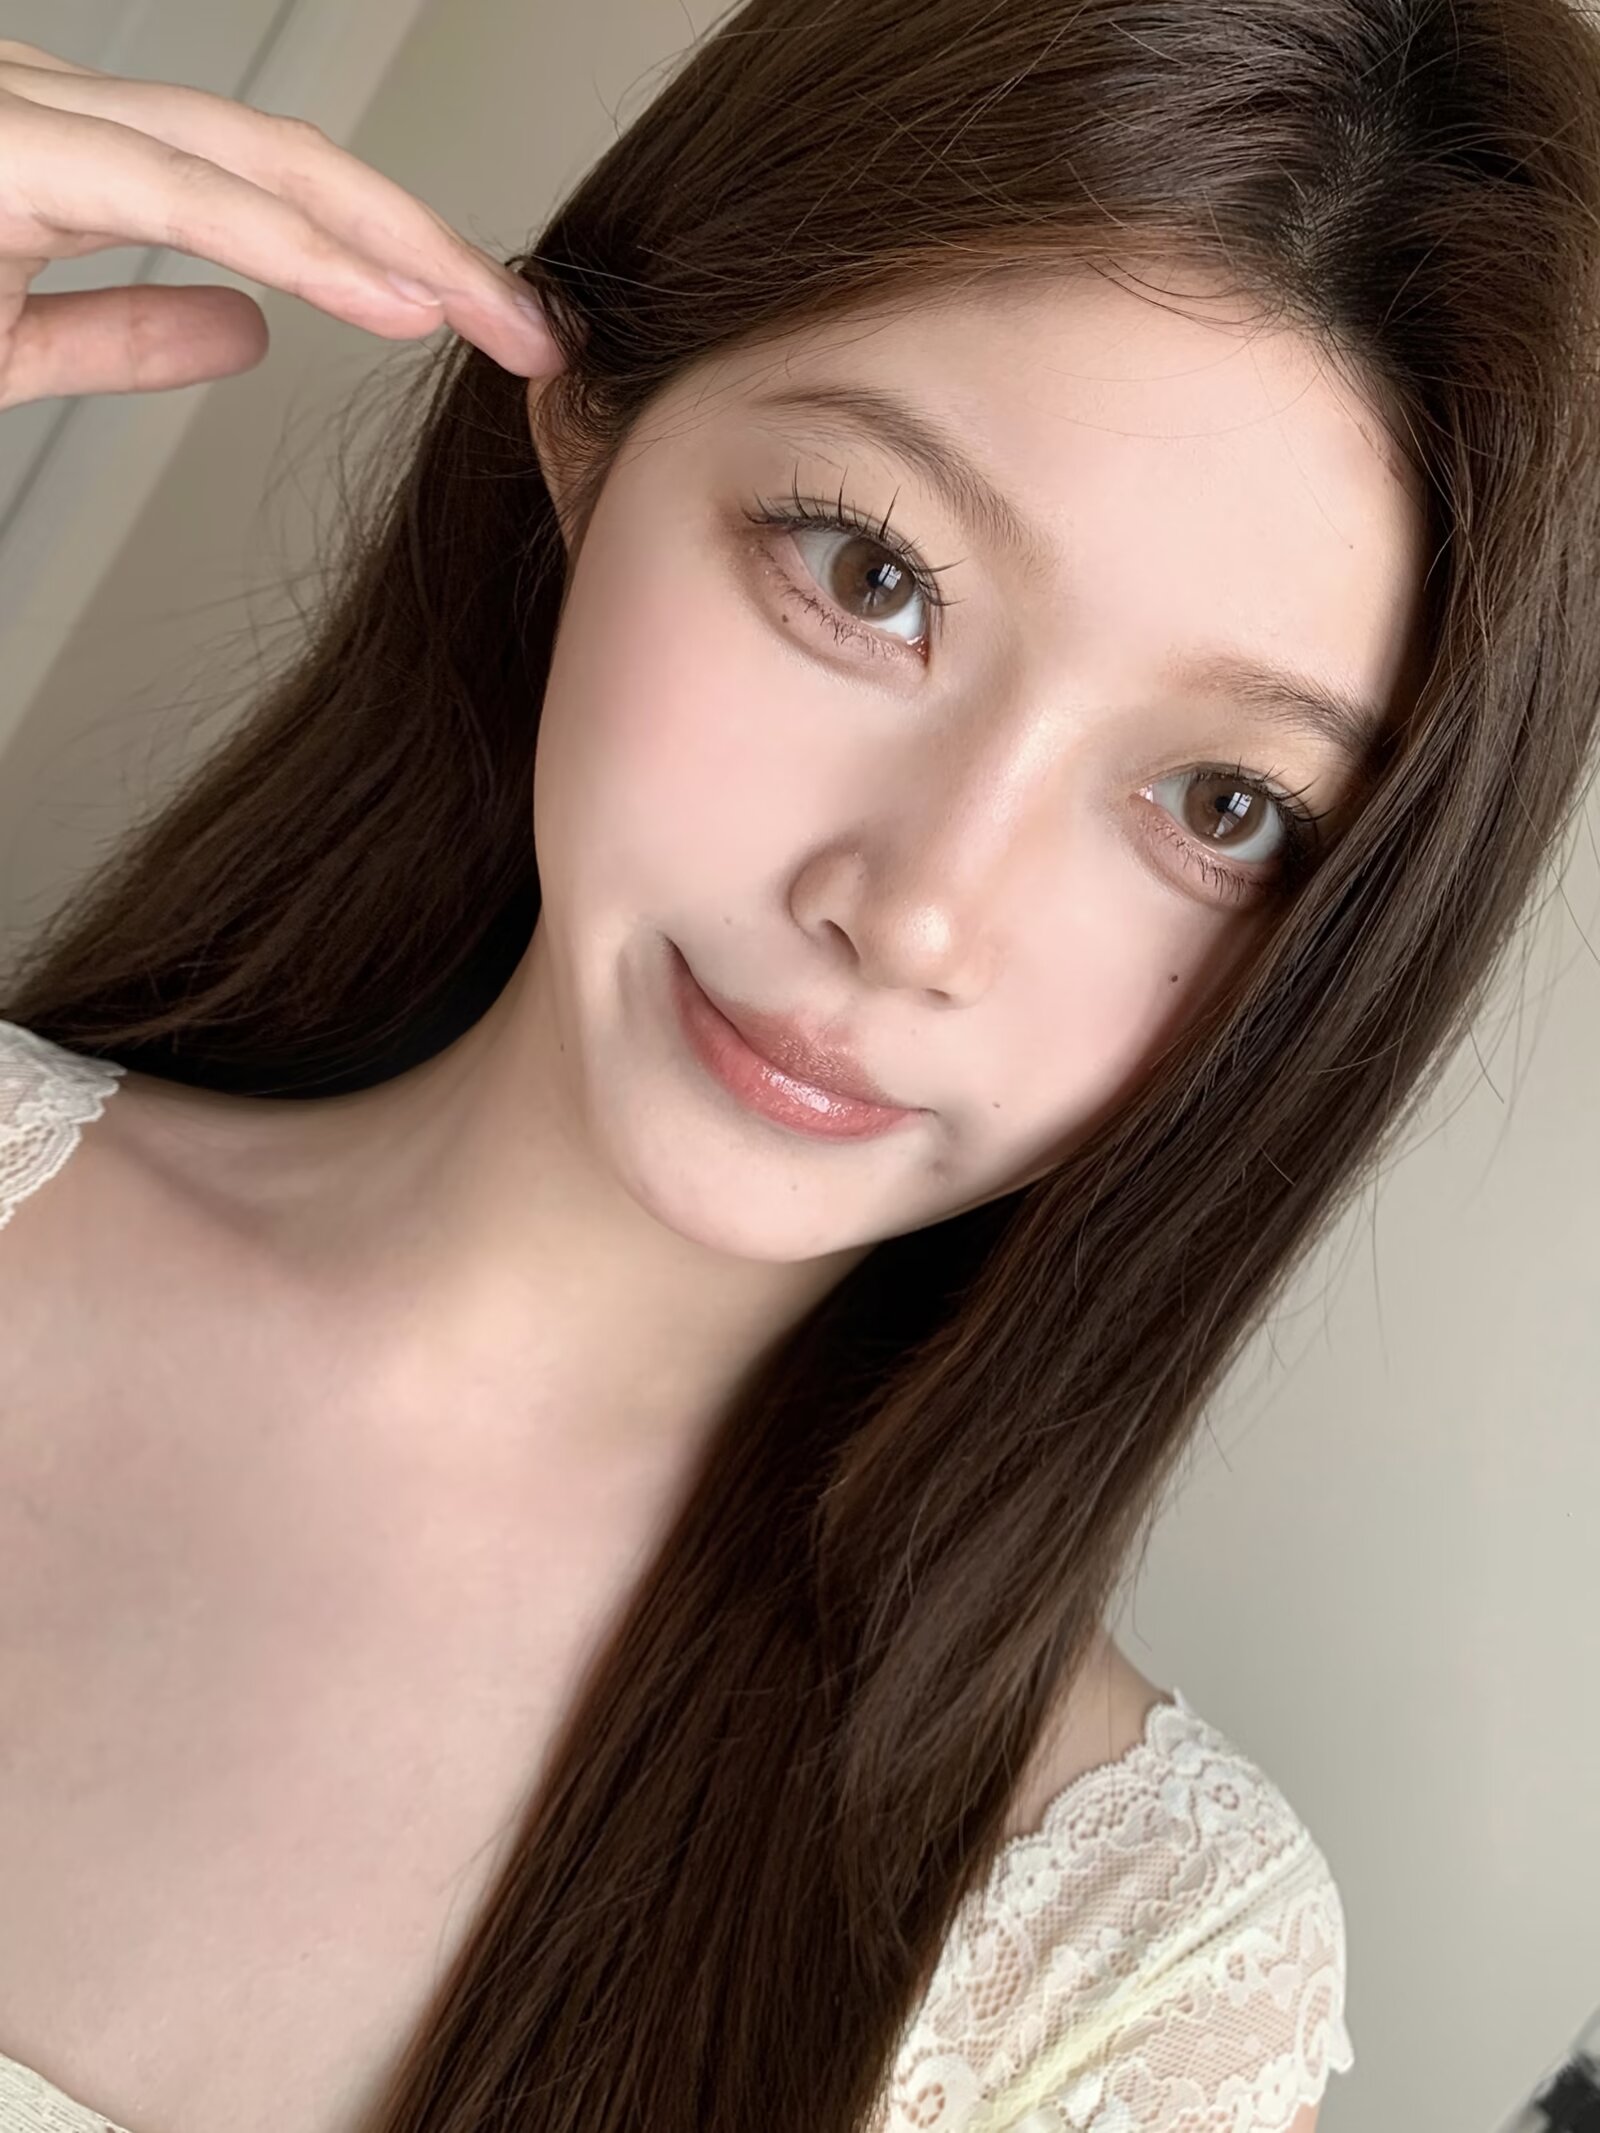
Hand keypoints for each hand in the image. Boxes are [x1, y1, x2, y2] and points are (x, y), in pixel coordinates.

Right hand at [0, 37, 562, 410]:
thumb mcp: (6, 345)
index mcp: (67, 151)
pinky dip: (291, 247)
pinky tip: (382, 294)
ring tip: (492, 310)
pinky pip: (174, 196)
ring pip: (252, 159)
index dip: (381, 248)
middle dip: (425, 242)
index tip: (472, 320)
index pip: (257, 185)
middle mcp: (60, 111)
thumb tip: (247, 330)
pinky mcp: (9, 157)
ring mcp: (35, 118)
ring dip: (394, 239)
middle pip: (283, 161)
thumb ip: (118, 335)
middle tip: (532, 327)